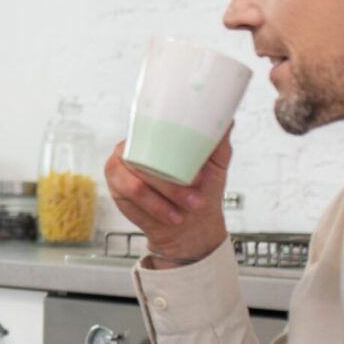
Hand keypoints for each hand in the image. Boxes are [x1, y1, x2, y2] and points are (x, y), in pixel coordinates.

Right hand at [103, 129, 233, 268]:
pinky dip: (154, 205)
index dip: (174, 149)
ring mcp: (120, 166)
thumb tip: (227, 120)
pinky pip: (131, 193)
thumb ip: (218, 141)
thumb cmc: (202, 189)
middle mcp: (133, 146)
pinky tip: (170, 213)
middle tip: (196, 193)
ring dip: (165, 196)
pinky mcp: (116, 186)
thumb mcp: (217, 164)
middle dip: (172, 182)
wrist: (191, 223)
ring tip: (187, 206)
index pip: (153, 131)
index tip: (196, 172)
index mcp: (154, 134)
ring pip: (138, 180)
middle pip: (146, 158)